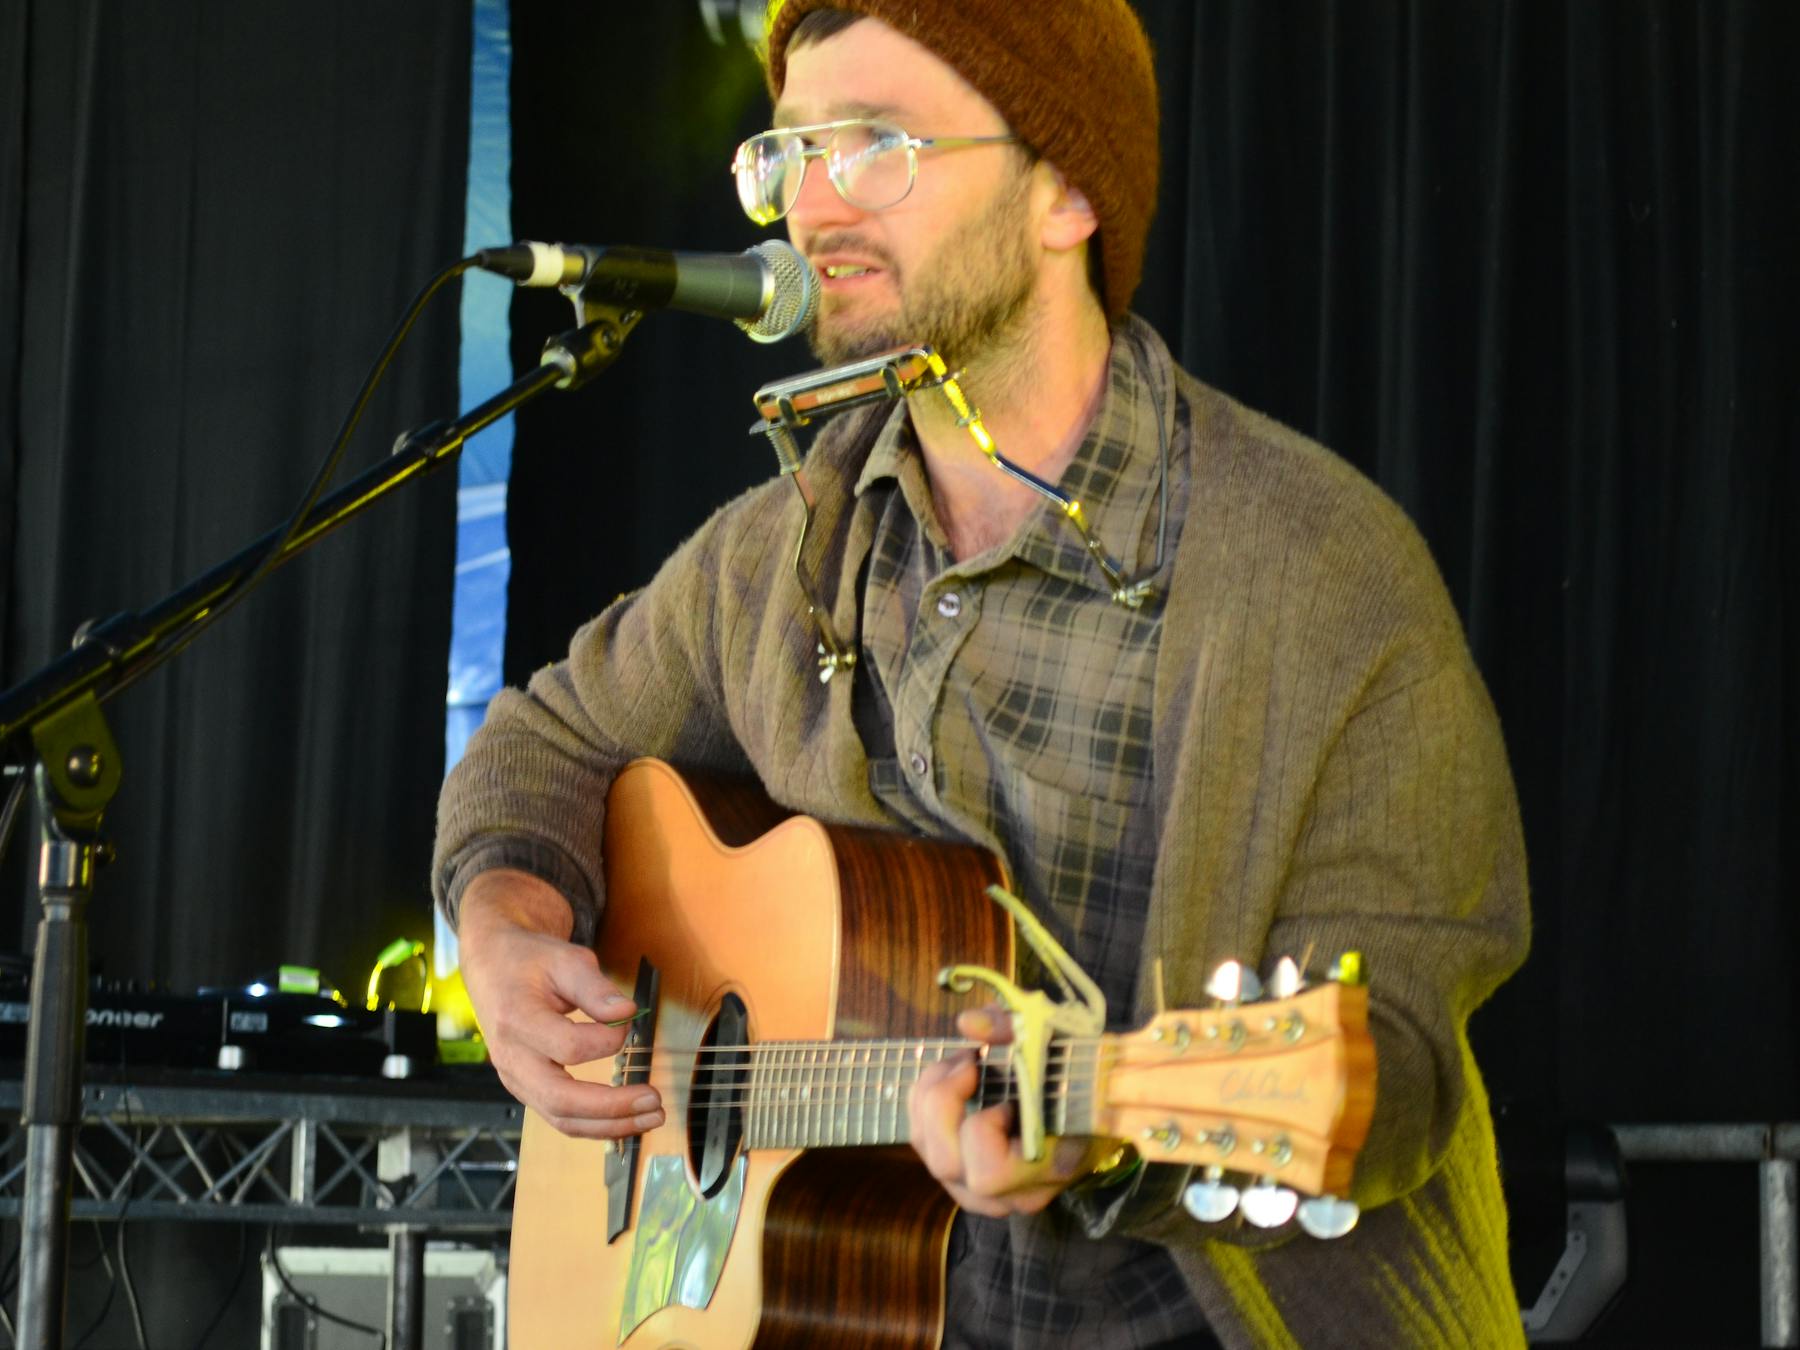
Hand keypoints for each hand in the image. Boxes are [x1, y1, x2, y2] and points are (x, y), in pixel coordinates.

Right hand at [456, 869, 663, 1139]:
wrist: (494, 967)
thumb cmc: (530, 961)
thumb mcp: (564, 959)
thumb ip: (595, 988)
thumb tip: (628, 1012)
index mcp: (517, 1020)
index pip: (568, 1046)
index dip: (606, 1040)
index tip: (629, 1022)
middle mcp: (512, 1059)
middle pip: (561, 1100)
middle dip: (612, 1107)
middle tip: (653, 1100)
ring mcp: (516, 1079)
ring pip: (562, 1119)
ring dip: (610, 1125)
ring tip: (651, 1116)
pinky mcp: (526, 1088)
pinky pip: (561, 1116)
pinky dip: (596, 1124)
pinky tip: (627, 1119)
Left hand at [908, 1006, 1119, 1217]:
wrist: (1096, 1103)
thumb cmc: (1082, 1071)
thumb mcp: (1063, 1041)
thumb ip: (1017, 1028)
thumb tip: (967, 1022)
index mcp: (1048, 1168)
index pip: (989, 1173)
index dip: (984, 1127)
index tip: (1009, 1095)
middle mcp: (1014, 1192)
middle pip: (946, 1164)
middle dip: (944, 1103)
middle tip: (971, 1061)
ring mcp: (988, 1192)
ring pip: (929, 1155)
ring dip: (932, 1099)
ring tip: (962, 1064)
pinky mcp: (966, 1177)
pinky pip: (925, 1146)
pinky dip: (926, 1105)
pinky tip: (952, 1077)